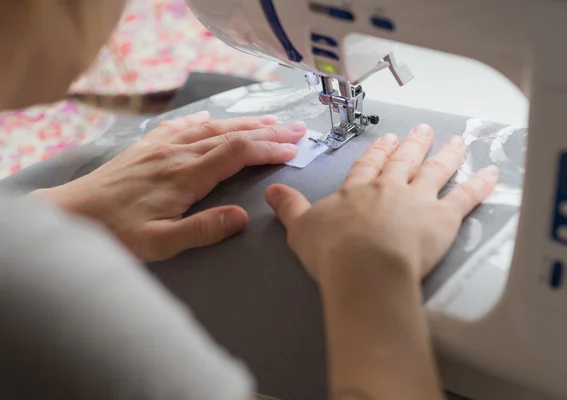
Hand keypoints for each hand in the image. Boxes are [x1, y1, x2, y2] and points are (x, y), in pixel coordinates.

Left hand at [34, 111, 306, 261]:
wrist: (72, 214)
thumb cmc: (116, 232)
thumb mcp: (159, 243)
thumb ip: (201, 230)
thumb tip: (241, 218)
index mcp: (186, 175)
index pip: (237, 153)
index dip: (268, 149)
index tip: (293, 151)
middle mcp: (178, 153)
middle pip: (231, 134)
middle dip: (268, 131)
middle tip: (297, 130)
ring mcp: (161, 146)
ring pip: (212, 128)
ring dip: (244, 123)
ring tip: (270, 122)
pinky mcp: (147, 147)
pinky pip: (181, 126)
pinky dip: (203, 121)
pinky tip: (211, 119)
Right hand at [265, 124, 497, 288]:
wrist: (364, 267)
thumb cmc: (332, 251)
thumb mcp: (301, 228)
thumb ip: (290, 207)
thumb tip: (271, 191)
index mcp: (357, 189)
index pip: (368, 164)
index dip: (378, 151)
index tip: (387, 139)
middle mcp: (389, 187)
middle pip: (404, 161)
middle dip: (412, 145)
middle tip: (422, 130)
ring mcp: (418, 199)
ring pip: (435, 170)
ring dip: (446, 154)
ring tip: (455, 140)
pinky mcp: (443, 218)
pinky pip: (466, 196)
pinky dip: (480, 183)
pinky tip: (491, 171)